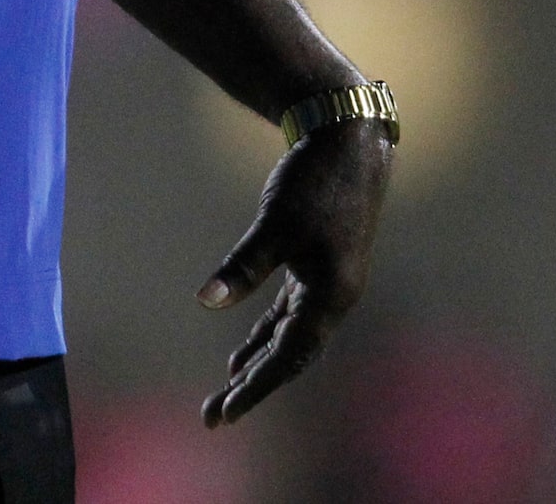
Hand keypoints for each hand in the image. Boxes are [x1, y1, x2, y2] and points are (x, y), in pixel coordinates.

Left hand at [195, 117, 391, 425]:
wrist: (349, 140)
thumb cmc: (315, 181)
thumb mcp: (275, 224)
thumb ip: (243, 267)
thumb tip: (206, 302)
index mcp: (331, 298)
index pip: (288, 358)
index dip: (256, 388)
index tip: (225, 413)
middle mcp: (334, 299)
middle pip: (290, 357)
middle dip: (253, 386)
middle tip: (214, 416)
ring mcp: (327, 284)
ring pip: (289, 338)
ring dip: (258, 363)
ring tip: (227, 390)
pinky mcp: (317, 266)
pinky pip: (289, 315)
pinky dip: (266, 333)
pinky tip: (243, 348)